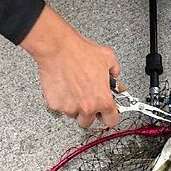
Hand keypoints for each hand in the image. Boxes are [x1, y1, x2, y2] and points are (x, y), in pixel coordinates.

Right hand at [20, 5, 120, 127]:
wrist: (57, 47)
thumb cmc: (79, 51)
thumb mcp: (107, 58)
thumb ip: (114, 71)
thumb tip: (114, 76)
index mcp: (103, 100)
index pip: (111, 121)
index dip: (108, 117)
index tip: (105, 115)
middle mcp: (87, 107)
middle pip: (88, 122)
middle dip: (87, 113)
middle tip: (85, 99)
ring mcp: (70, 107)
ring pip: (73, 114)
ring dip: (73, 106)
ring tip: (73, 88)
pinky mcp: (55, 104)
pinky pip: (60, 107)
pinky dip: (61, 99)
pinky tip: (63, 86)